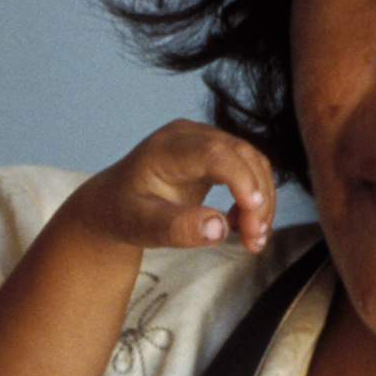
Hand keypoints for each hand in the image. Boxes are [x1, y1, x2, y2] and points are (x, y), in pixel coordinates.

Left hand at [61, 120, 277, 256]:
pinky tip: (239, 223)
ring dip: (262, 201)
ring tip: (253, 239)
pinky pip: (248, 168)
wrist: (113, 203)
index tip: (253, 213)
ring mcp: (205, 140)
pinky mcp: (215, 152)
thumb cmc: (124, 213)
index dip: (241, 178)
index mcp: (166, 148)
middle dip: (257, 198)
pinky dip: (255, 197)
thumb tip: (217, 229)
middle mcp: (189, 135)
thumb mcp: (142, 227)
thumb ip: (176, 228)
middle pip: (241, 155)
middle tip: (256, 240)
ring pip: (252, 161)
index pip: (215, 153)